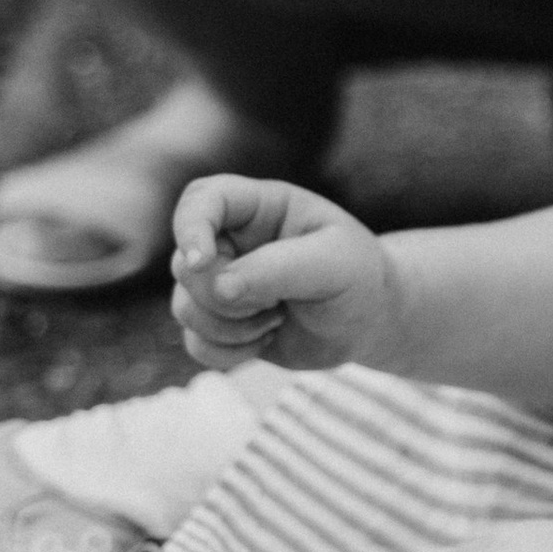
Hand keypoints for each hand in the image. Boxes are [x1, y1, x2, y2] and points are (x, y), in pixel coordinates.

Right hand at [170, 176, 399, 371]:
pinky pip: (196, 343)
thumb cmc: (358, 278)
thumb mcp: (333, 263)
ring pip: (185, 308)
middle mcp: (230, 241)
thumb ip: (277, 268)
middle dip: (225, 297)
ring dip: (233, 327)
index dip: (190, 227)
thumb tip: (220, 287)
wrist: (368, 321)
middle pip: (184, 265)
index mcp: (258, 207)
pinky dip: (230, 352)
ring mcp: (220, 282)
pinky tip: (266, 341)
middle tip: (278, 302)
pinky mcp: (220, 323)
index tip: (202, 261)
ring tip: (279, 318)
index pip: (202, 199)